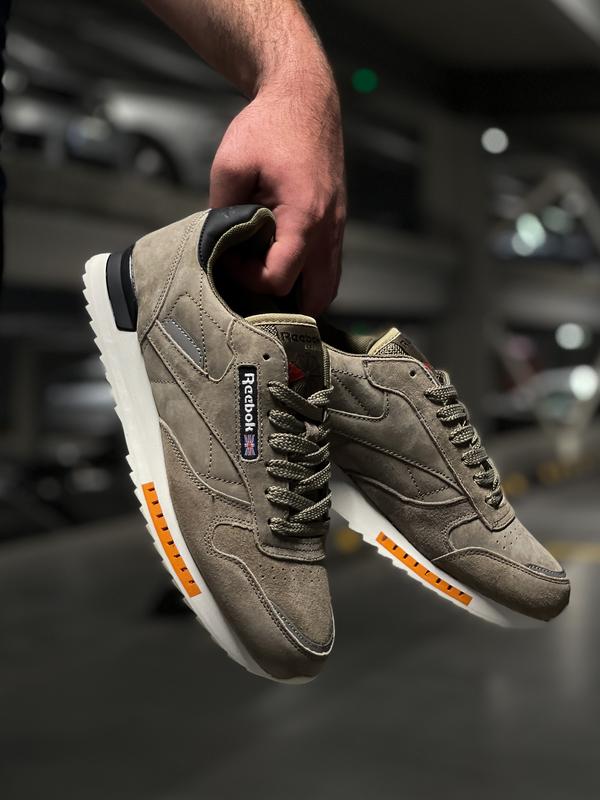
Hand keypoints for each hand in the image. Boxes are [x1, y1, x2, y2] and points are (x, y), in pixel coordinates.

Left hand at [209, 81, 345, 315]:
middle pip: (317, 299)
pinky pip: (328, 266)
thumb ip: (221, 210)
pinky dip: (308, 276)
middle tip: (254, 285)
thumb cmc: (270, 125)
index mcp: (304, 218)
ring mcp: (337, 228)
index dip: (249, 279)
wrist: (305, 98)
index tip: (230, 259)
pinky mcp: (336, 222)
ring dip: (300, 293)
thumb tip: (216, 243)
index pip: (280, 279)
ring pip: (328, 286)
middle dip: (285, 304)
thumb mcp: (230, 164)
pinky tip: (281, 262)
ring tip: (267, 279)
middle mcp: (328, 230)